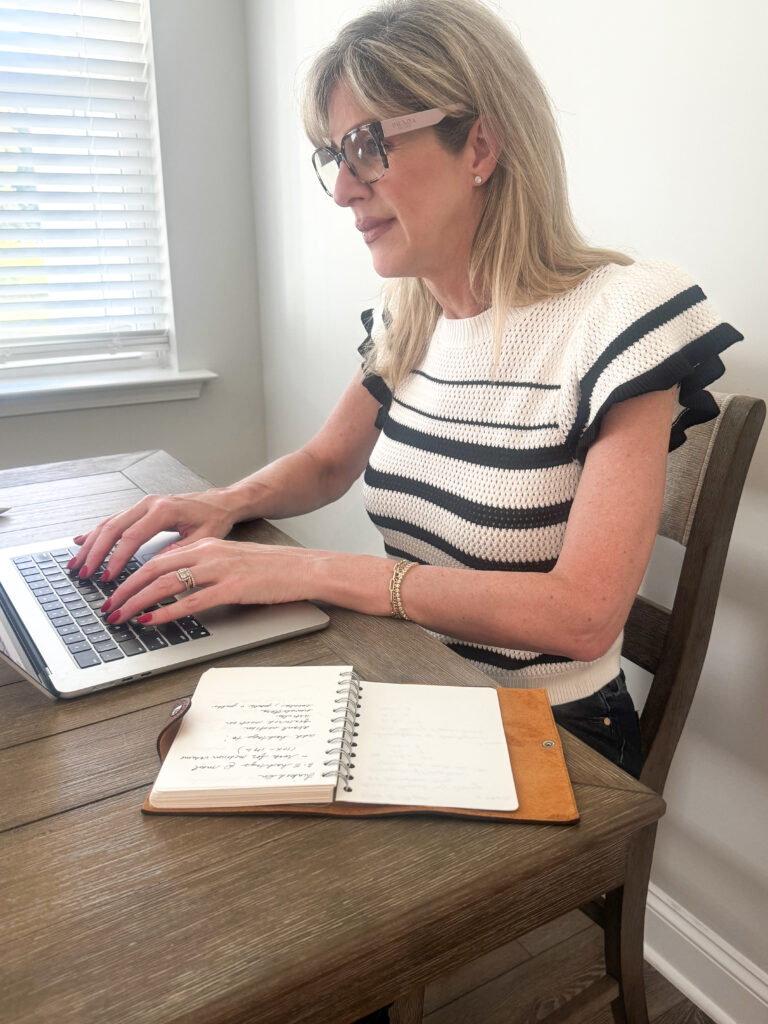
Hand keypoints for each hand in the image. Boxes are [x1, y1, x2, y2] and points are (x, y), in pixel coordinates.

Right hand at [69, 490, 239, 580]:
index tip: (108, 577)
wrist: (220, 501)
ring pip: (109, 523)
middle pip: (113, 528)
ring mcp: (142, 504)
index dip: (117, 558)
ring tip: (76, 564)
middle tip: (83, 573)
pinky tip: (81, 541)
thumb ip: (179, 550)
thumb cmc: (214, 518)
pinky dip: (96, 532)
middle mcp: (149, 504)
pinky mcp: (140, 508)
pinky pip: (114, 520)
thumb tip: (155, 566)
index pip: (132, 537)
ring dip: (90, 544)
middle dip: (95, 553)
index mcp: (164, 511)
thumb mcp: (204, 537)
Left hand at [100, 538, 317, 625]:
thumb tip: (177, 586)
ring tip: (120, 615)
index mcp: (207, 545)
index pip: (158, 558)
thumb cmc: (272, 568)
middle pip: (153, 568)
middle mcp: (208, 553)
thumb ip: (204, 568)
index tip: (116, 590)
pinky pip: (190, 602)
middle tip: (108, 605)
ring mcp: (219, 570)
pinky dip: (164, 612)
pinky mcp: (231, 589)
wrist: (304, 568)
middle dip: (125, 588)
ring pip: (165, 583)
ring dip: (137, 600)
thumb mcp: (232, 560)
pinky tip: (150, 620)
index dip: (131, 574)